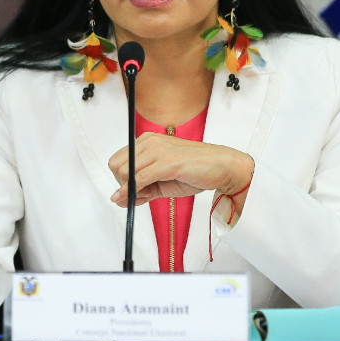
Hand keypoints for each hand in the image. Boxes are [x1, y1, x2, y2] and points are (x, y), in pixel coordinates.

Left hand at [107, 132, 253, 207]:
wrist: (222, 167)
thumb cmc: (195, 172)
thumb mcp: (163, 182)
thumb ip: (143, 188)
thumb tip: (118, 199)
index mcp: (148, 141)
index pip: (118, 159)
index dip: (120, 178)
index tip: (128, 192)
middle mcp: (150, 142)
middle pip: (116, 165)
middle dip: (121, 185)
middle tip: (137, 196)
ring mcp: (157, 150)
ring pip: (126, 172)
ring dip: (128, 190)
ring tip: (143, 198)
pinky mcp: (167, 162)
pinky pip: (140, 178)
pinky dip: (132, 191)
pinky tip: (131, 200)